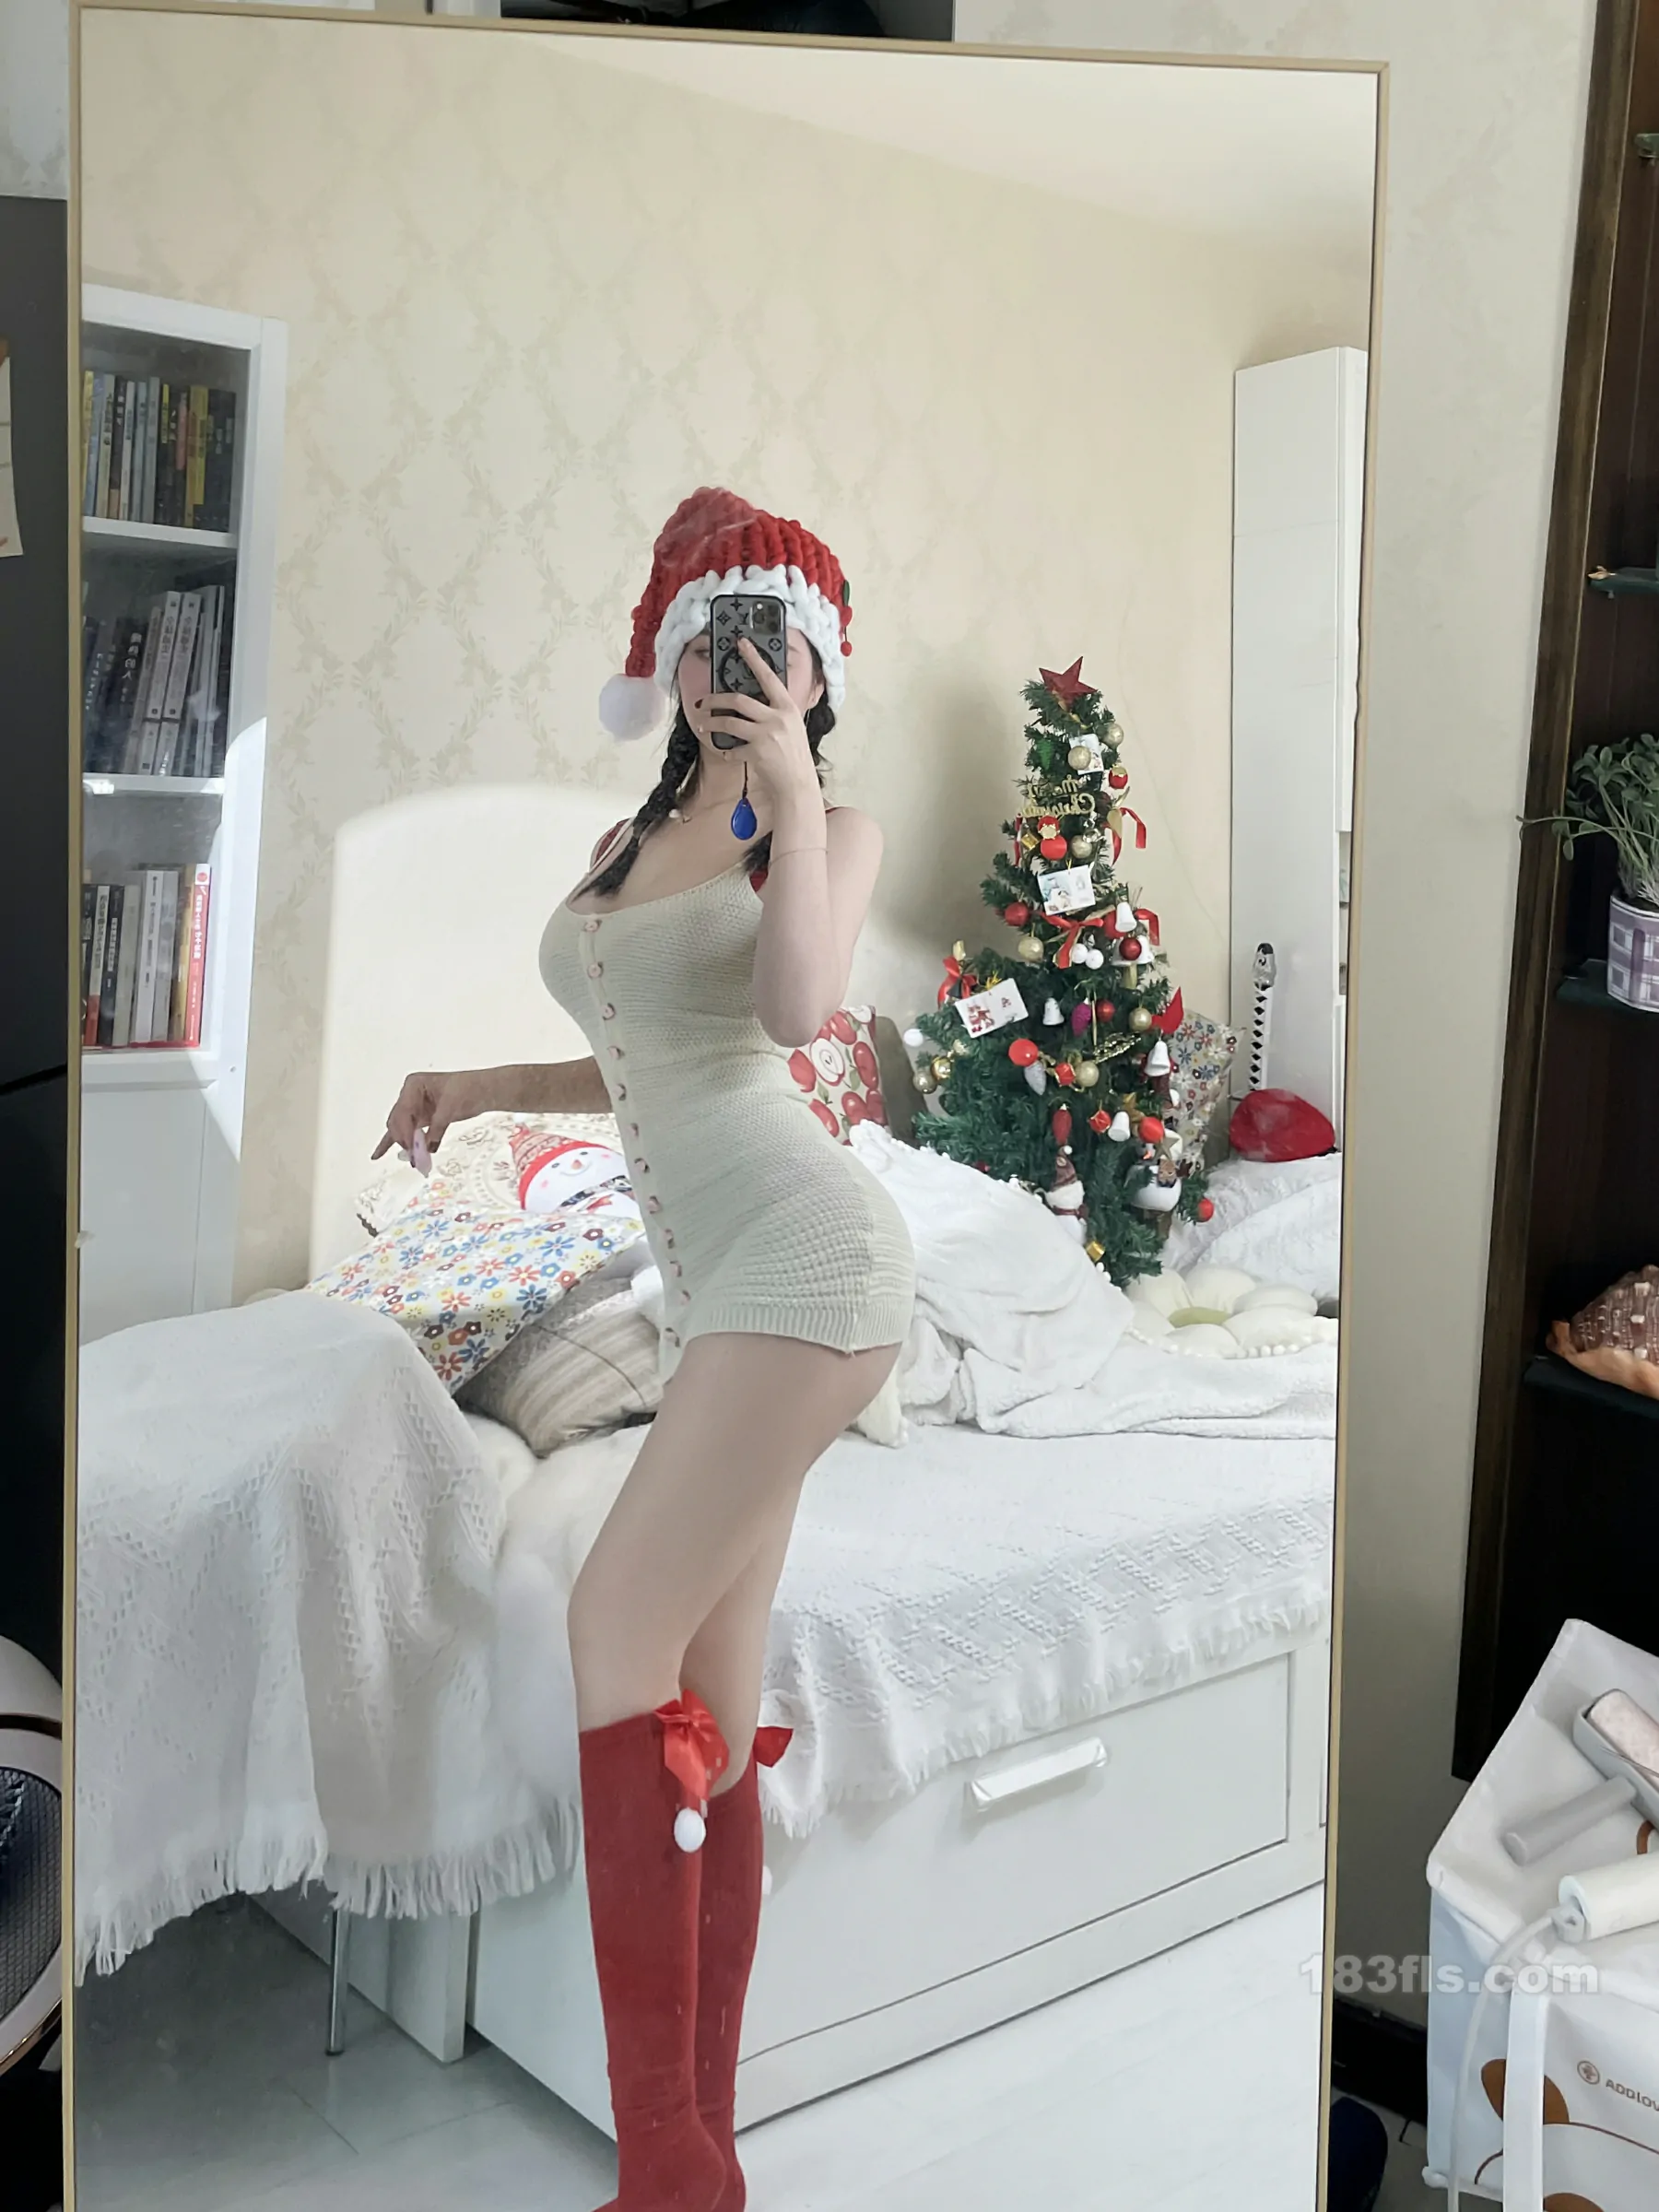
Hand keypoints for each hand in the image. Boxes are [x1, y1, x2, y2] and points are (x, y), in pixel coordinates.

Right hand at [372, 1068, 491, 1160]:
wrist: (484, 1090)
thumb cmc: (469, 1090)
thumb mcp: (451, 1108)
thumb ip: (437, 1128)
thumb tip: (427, 1149)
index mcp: (413, 1085)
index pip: (402, 1112)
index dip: (406, 1133)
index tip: (413, 1149)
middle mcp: (409, 1095)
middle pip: (397, 1122)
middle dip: (404, 1140)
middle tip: (415, 1157)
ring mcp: (414, 1107)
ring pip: (401, 1129)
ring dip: (405, 1144)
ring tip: (412, 1159)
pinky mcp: (421, 1118)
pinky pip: (406, 1131)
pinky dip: (394, 1142)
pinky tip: (378, 1155)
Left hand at [704, 637, 822, 811]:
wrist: (797, 785)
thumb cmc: (793, 756)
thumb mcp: (791, 727)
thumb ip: (775, 713)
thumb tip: (752, 702)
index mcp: (787, 707)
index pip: (768, 677)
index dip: (753, 658)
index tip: (741, 644)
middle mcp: (777, 718)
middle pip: (738, 700)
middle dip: (715, 700)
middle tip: (703, 703)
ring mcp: (766, 735)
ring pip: (729, 721)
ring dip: (712, 723)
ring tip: (703, 725)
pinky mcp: (756, 753)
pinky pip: (732, 749)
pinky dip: (727, 752)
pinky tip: (728, 753)